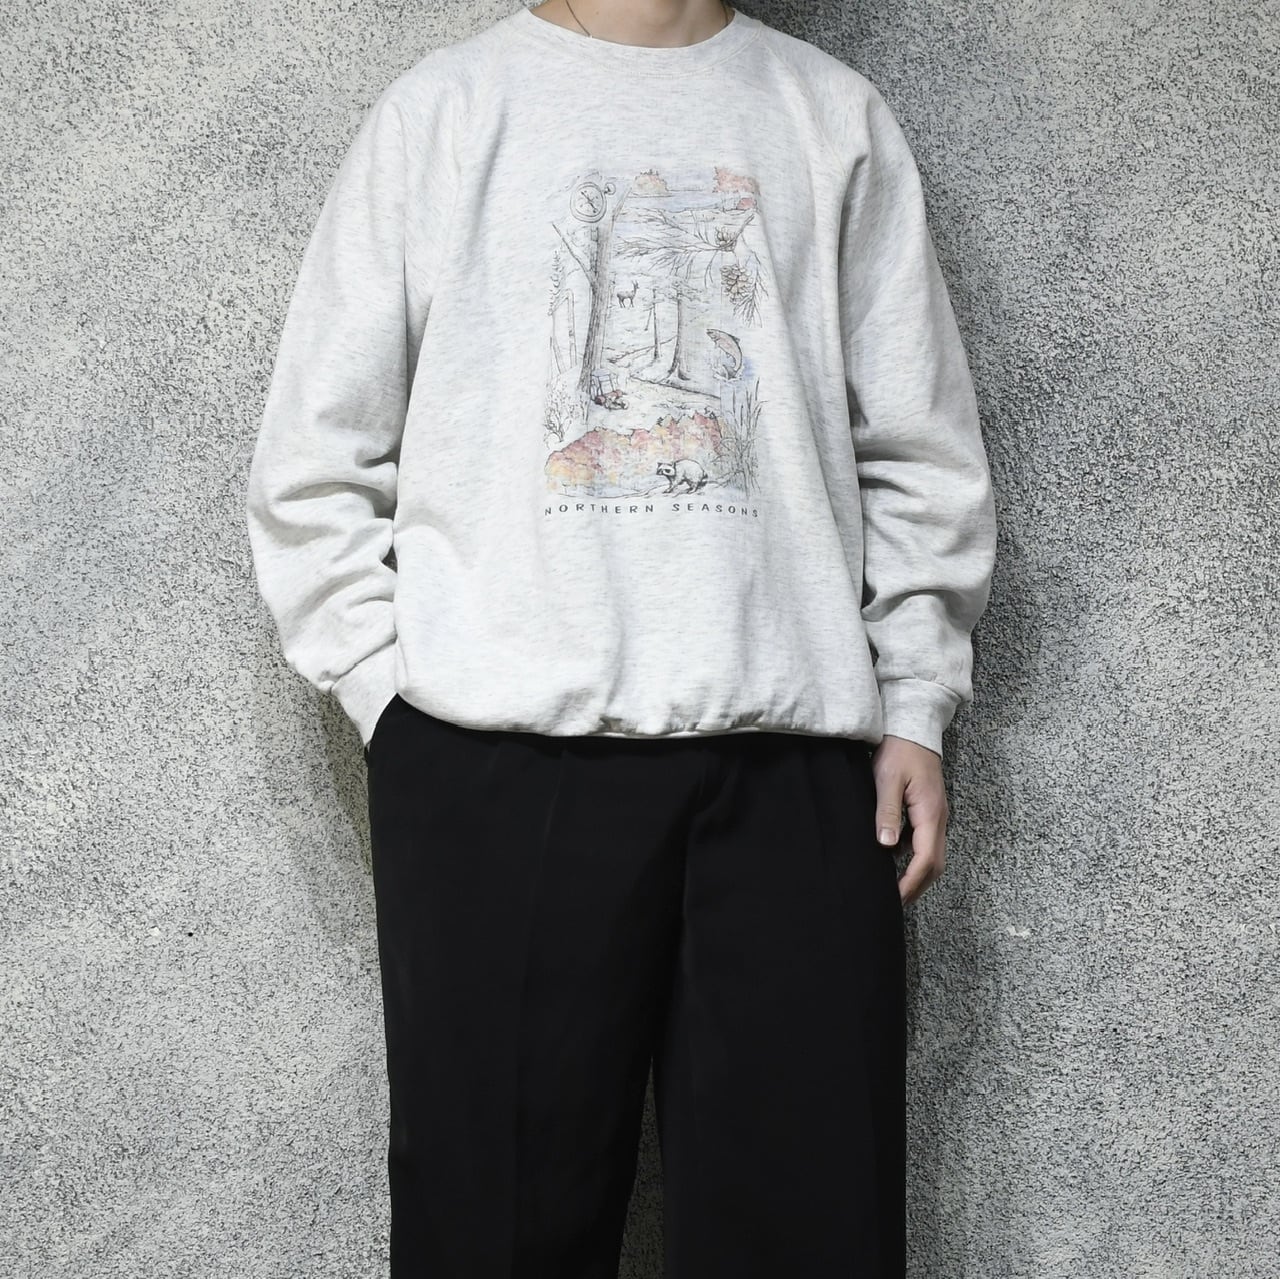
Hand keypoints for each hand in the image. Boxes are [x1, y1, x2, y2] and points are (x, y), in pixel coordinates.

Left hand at [871, 734, 948, 905]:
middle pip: (934, 864)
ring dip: (916, 874)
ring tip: (893, 887)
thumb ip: (887, 812)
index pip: (926, 860)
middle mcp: (938, 819)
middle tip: (895, 902)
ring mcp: (935, 815)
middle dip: (917, 886)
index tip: (894, 898)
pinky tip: (892, 859)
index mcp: (930, 814)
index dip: (911, 883)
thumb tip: (887, 846)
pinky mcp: (928, 811)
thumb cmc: (900, 751)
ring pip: (932, 855)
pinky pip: (925, 842)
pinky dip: (913, 858)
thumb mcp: (887, 779)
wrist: (914, 728)